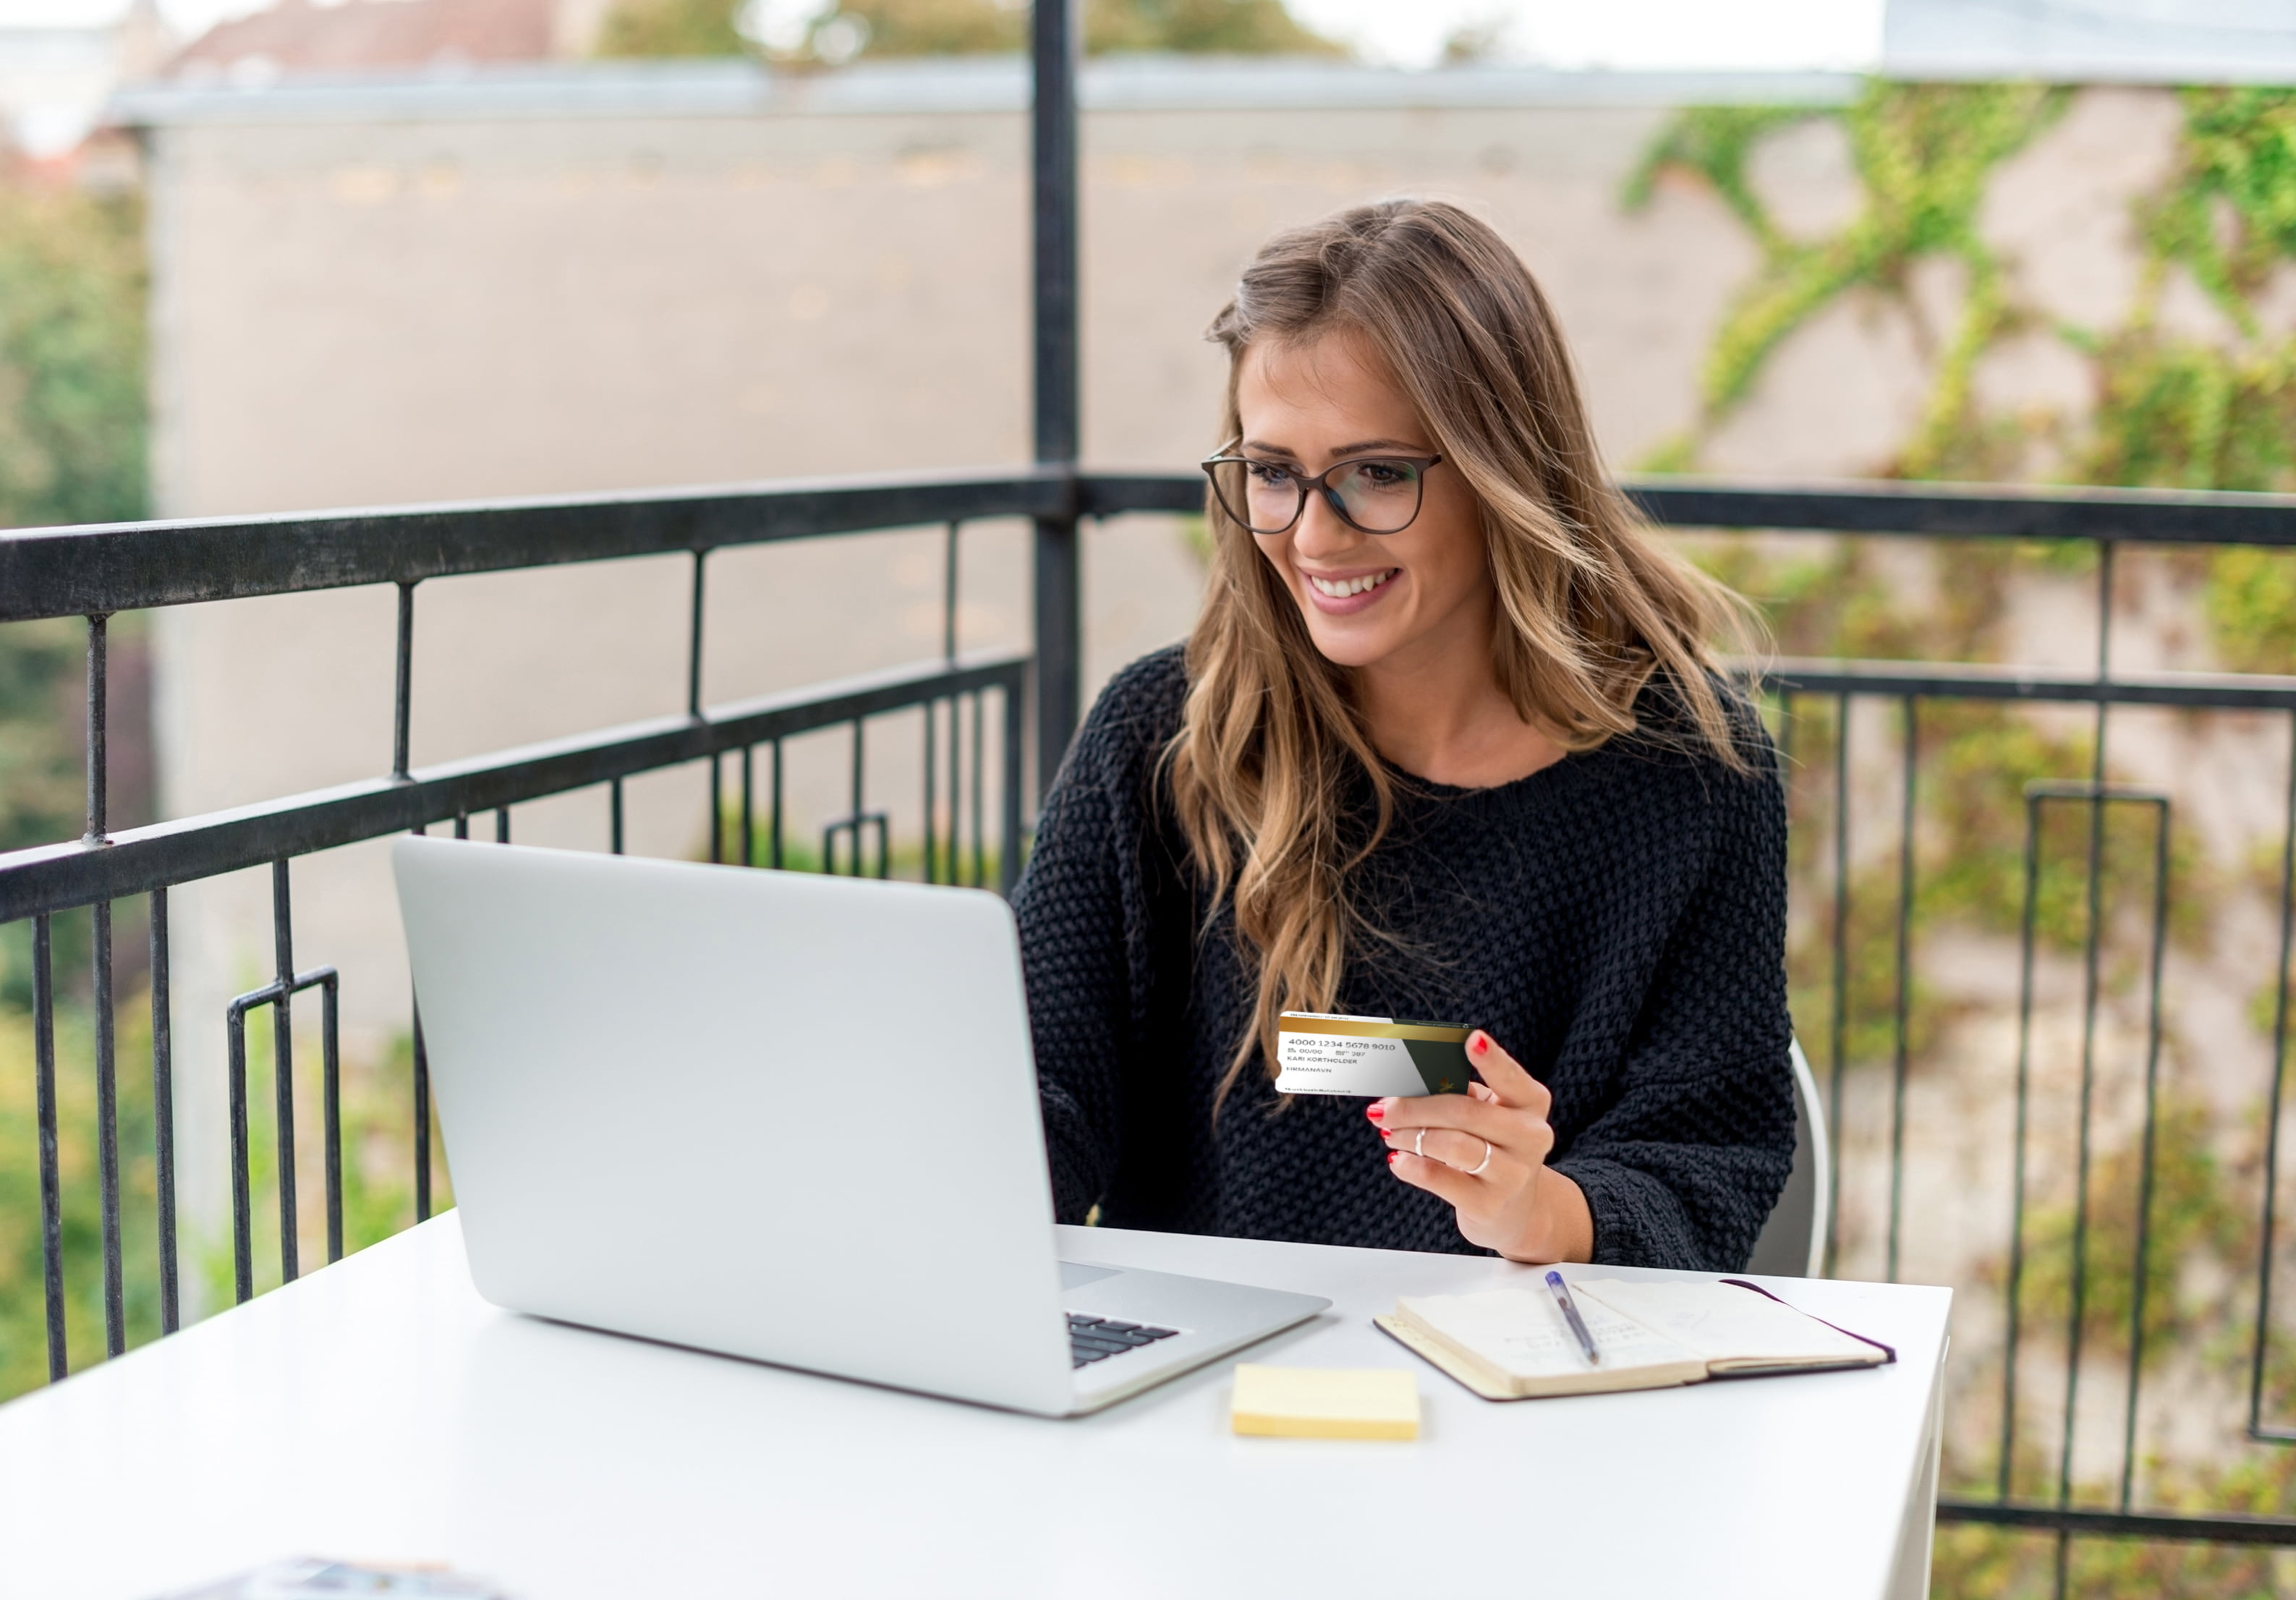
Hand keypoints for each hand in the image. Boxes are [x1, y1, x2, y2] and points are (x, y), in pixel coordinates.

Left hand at [1371, 1030, 1592, 1263]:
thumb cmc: (1491, 1147)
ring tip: (1390, 1133)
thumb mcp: (1488, 1116)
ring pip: (1451, 1144)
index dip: (1492, 1059)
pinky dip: (1411, 1166)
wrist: (1514, 1210)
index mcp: (1531, 1103)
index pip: (1511, 1077)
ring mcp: (1513, 1174)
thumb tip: (1404, 1087)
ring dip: (1410, 1135)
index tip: (1471, 1038)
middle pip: (1465, 1111)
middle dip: (1415, 1107)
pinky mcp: (1489, 1204)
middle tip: (1384, 1108)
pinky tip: (1398, 1160)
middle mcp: (1531, 1136)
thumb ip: (1460, 1095)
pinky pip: (1439, 1178)